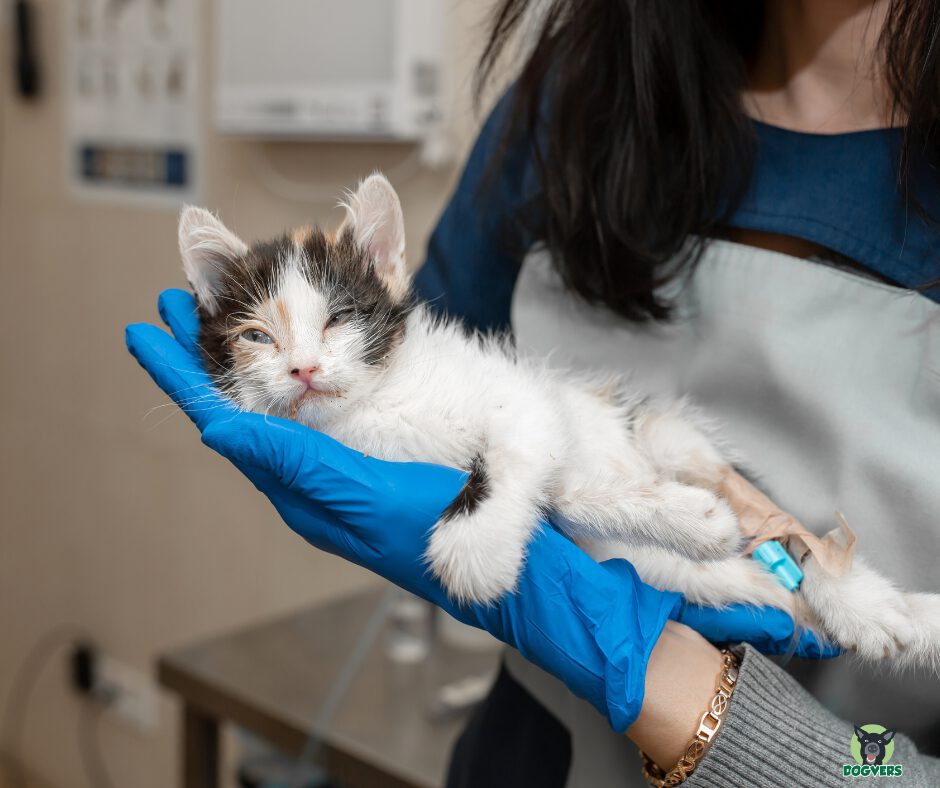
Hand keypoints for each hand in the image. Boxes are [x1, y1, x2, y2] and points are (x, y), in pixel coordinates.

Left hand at [126, 289, 837, 731]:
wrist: (516, 568)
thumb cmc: (454, 532)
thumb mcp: (372, 495)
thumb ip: (293, 465)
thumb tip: (217, 432)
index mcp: (305, 493)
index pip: (229, 423)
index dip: (184, 376)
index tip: (144, 328)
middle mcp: (311, 490)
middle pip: (241, 416)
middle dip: (204, 362)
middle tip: (173, 304)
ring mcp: (339, 486)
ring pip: (270, 421)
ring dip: (241, 371)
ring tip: (215, 326)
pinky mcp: (367, 480)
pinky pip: (306, 431)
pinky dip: (282, 394)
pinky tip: (286, 377)